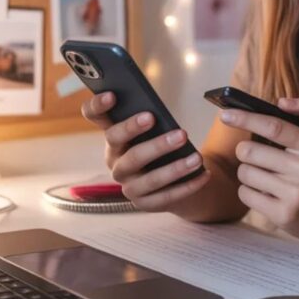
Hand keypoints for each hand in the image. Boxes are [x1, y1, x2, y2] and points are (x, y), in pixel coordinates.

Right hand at [81, 91, 209, 212]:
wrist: (170, 179)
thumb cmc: (159, 142)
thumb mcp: (154, 129)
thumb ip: (151, 118)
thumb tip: (159, 112)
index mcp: (113, 136)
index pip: (94, 117)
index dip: (98, 106)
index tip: (113, 94)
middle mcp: (115, 161)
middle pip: (130, 154)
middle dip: (155, 144)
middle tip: (181, 133)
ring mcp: (128, 185)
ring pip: (150, 179)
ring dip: (176, 168)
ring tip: (197, 158)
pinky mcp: (144, 203)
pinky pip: (166, 197)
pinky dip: (187, 186)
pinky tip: (204, 174)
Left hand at [219, 96, 298, 244]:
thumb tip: (281, 102)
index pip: (273, 127)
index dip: (246, 118)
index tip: (225, 114)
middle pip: (251, 152)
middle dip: (244, 152)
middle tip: (254, 156)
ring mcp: (295, 194)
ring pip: (246, 173)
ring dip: (247, 173)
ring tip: (263, 176)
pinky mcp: (283, 214)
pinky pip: (246, 195)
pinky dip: (248, 191)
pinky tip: (263, 192)